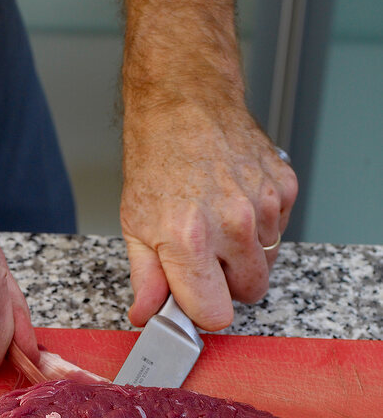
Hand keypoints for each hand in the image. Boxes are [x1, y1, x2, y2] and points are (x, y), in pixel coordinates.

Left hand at [120, 100, 298, 330]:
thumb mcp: (135, 226)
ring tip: (218, 224)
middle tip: (204, 257)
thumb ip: (146, 278)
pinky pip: (279, 230)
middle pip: (248, 293)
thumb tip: (147, 314)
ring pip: (266, 262)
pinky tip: (235, 202)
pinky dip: (260, 225)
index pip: (215, 314)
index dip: (204, 311)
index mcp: (190, 241)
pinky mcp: (283, 187)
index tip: (196, 299)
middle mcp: (232, 225)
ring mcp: (262, 205)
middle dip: (227, 284)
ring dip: (245, 254)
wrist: (184, 103)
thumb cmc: (157, 161)